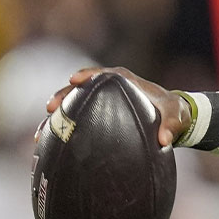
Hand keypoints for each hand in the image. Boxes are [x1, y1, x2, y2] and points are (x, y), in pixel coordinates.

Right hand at [46, 66, 191, 147]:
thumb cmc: (173, 112)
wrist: (170, 119)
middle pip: (82, 88)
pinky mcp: (97, 115)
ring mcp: (101, 102)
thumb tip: (164, 140)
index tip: (75, 79)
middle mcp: (110, 89)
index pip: (105, 74)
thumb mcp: (176, 117)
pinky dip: (62, 130)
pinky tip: (47, 143)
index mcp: (126, 81)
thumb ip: (171, 126)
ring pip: (74, 104)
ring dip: (58, 115)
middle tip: (51, 106)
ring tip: (42, 131)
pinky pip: (76, 120)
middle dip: (64, 95)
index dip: (89, 74)